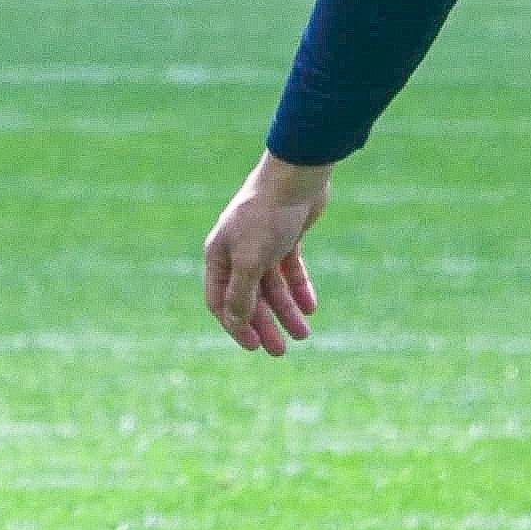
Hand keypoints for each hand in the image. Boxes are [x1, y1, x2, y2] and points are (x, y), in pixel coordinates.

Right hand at [201, 154, 332, 354]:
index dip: (237, 326)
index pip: (221, 301)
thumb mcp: (250, 261)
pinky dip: (300, 288)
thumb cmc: (266, 217)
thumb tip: (236, 323)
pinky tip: (311, 307)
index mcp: (219, 256)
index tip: (255, 347)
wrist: (295, 177)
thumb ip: (242, 294)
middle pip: (249, 298)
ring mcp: (262, 244)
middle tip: (281, 351)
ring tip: (304, 333)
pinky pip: (290, 270)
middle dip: (265, 325)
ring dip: (287, 311)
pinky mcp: (286, 237)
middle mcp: (237, 252)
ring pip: (272, 287)